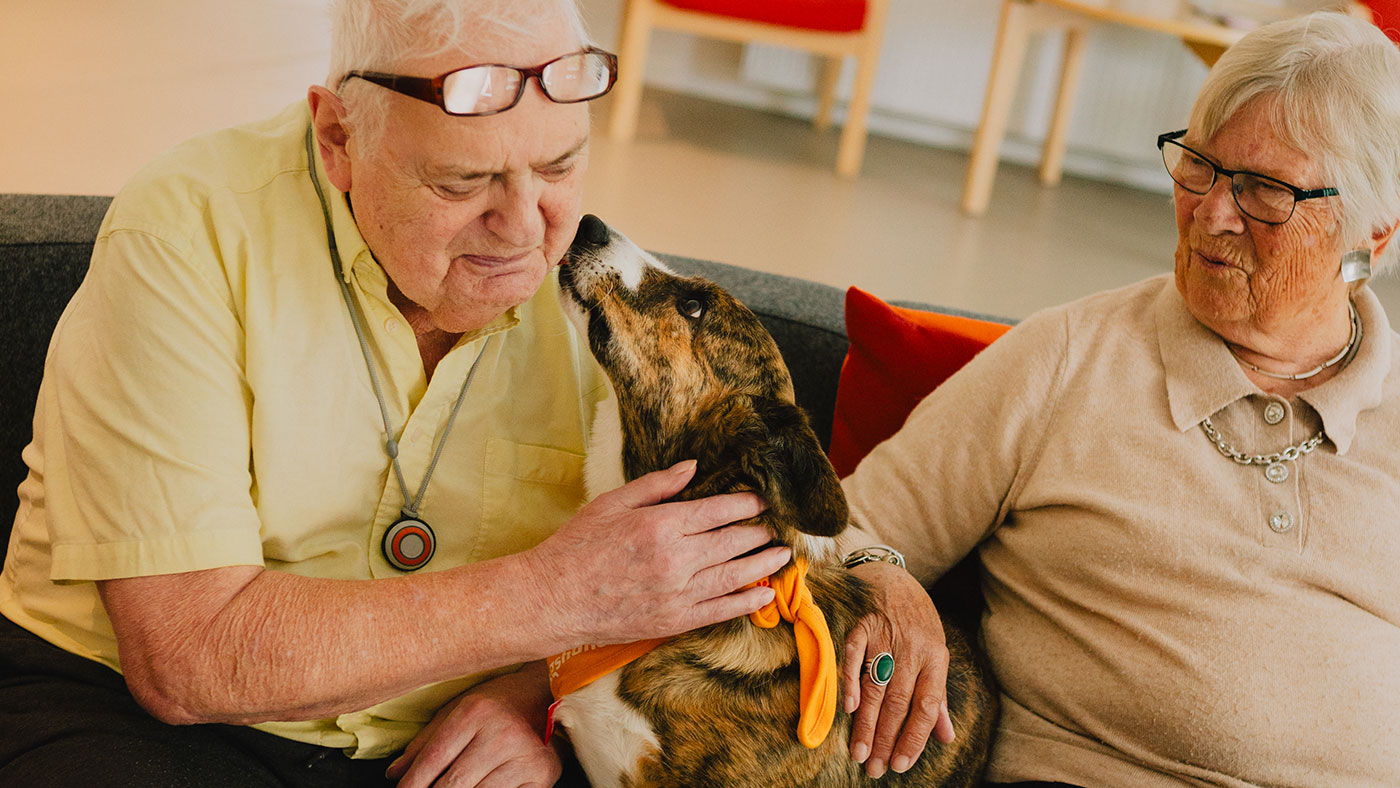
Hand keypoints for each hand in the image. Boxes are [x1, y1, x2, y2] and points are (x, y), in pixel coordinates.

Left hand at [386, 662, 559, 787]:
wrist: (548, 694)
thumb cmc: (498, 702)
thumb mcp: (458, 709)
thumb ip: (425, 741)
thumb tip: (394, 773)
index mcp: (475, 712)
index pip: (433, 758)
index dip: (412, 784)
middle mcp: (501, 733)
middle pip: (453, 784)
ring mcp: (524, 756)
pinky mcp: (543, 773)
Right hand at [527, 460, 790, 645]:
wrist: (552, 598)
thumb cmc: (577, 545)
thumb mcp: (612, 502)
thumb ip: (656, 484)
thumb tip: (692, 467)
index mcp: (661, 524)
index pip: (719, 510)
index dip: (748, 504)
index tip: (763, 500)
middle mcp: (676, 558)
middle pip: (733, 541)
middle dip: (759, 532)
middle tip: (778, 526)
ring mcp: (677, 593)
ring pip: (734, 576)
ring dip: (763, 564)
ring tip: (782, 555)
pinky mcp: (673, 621)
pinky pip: (720, 611)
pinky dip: (746, 602)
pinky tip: (764, 594)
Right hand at [841, 561, 955, 778]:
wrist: (892, 576)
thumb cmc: (917, 621)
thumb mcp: (935, 654)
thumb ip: (937, 697)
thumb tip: (946, 737)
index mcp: (935, 659)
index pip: (926, 707)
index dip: (914, 738)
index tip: (901, 764)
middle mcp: (912, 649)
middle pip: (898, 702)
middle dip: (886, 739)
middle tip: (874, 768)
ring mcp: (886, 636)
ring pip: (875, 686)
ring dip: (866, 723)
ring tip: (860, 753)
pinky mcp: (862, 624)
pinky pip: (853, 656)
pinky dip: (850, 681)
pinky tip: (849, 708)